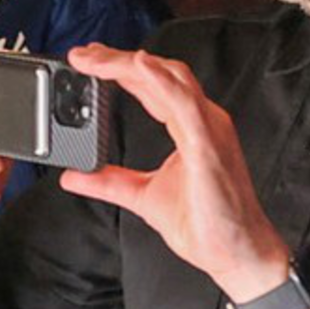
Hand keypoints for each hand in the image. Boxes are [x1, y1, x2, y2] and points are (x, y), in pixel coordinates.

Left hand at [58, 45, 286, 298]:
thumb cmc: (206, 224)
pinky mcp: (208, 145)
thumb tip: (74, 176)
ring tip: (96, 58)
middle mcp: (201, 120)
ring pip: (169, 79)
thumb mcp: (143, 196)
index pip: (152, 86)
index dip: (120, 69)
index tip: (87, 62)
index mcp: (189, 127)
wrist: (235, 254)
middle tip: (83, 54)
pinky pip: (185, 104)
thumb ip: (110, 182)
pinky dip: (162, 82)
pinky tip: (139, 66)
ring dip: (129, 65)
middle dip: (118, 60)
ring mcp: (208, 129)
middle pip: (159, 74)